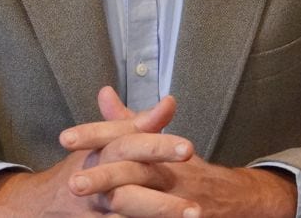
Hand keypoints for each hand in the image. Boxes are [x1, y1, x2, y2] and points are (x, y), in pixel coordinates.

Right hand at [0, 88, 196, 216]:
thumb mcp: (108, 141)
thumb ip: (138, 125)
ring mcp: (92, 212)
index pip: (129, 147)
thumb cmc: (85, 167)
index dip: (158, 147)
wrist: (39, 204)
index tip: (190, 149)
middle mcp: (95, 185)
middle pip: (126, 194)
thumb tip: (169, 102)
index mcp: (100, 154)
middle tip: (196, 210)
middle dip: (160, 204)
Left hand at [62, 89, 298, 217]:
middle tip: (72, 184)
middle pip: (134, 170)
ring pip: (148, 202)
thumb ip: (128, 123)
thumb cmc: (188, 171)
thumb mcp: (159, 144)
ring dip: (122, 209)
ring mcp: (181, 200)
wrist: (236, 199)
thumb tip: (103, 94)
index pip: (125, 137)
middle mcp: (169, 172)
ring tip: (97, 211)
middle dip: (103, 177)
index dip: (96, 136)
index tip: (65, 138)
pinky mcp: (189, 217)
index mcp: (158, 150)